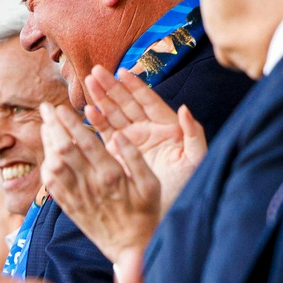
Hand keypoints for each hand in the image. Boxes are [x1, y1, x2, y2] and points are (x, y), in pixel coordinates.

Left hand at [40, 101, 161, 263]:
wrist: (130, 248)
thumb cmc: (145, 214)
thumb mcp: (151, 185)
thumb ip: (135, 158)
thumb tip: (119, 135)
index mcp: (111, 176)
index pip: (85, 143)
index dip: (70, 123)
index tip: (61, 108)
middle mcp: (90, 186)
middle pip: (63, 150)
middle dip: (52, 126)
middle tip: (46, 108)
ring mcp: (76, 197)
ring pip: (53, 166)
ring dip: (47, 144)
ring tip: (45, 125)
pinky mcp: (69, 208)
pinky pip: (51, 185)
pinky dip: (46, 166)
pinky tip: (47, 153)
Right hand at [83, 65, 206, 212]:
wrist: (167, 210)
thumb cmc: (186, 185)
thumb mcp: (195, 159)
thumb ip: (193, 133)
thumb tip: (185, 109)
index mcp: (166, 127)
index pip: (148, 101)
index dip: (136, 86)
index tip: (122, 72)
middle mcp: (147, 130)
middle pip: (127, 103)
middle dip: (112, 87)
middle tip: (96, 72)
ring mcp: (131, 141)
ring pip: (114, 115)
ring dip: (100, 99)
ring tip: (88, 84)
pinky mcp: (118, 154)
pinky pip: (105, 134)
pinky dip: (96, 123)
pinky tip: (87, 113)